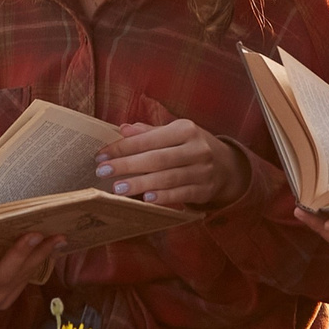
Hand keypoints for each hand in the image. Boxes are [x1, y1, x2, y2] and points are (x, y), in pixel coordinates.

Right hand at [0, 231, 57, 316]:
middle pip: (1, 276)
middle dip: (18, 255)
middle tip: (33, 234)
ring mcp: (0, 296)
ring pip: (22, 275)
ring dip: (40, 255)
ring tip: (56, 235)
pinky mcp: (14, 294)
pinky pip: (31, 275)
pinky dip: (44, 259)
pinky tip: (58, 241)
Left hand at [95, 118, 246, 208]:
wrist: (227, 167)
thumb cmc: (192, 147)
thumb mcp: (175, 133)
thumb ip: (149, 132)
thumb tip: (123, 129)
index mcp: (186, 129)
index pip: (149, 138)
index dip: (123, 147)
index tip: (101, 155)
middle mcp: (196, 149)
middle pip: (157, 158)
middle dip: (127, 165)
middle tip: (102, 172)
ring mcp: (202, 170)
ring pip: (167, 177)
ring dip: (141, 183)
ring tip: (118, 188)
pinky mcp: (205, 190)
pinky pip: (181, 194)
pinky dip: (163, 197)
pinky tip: (145, 199)